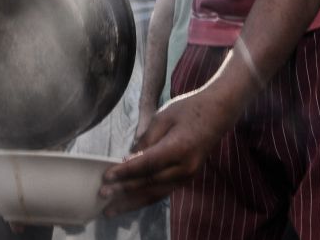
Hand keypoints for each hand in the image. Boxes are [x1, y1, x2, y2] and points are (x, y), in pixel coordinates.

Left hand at [99, 87, 236, 214]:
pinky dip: (145, 197)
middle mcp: (185, 167)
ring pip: (156, 193)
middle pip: (150, 183)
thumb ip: (146, 140)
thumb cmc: (188, 110)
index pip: (147, 165)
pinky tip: (131, 202)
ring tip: (113, 209)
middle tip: (103, 194)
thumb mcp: (162, 118)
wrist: (216, 114)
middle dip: (124, 190)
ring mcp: (188, 176)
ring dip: (133, 202)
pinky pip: (163, 192)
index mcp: (179, 148)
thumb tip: (129, 159)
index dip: (125, 172)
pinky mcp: (187, 178)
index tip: (107, 176)